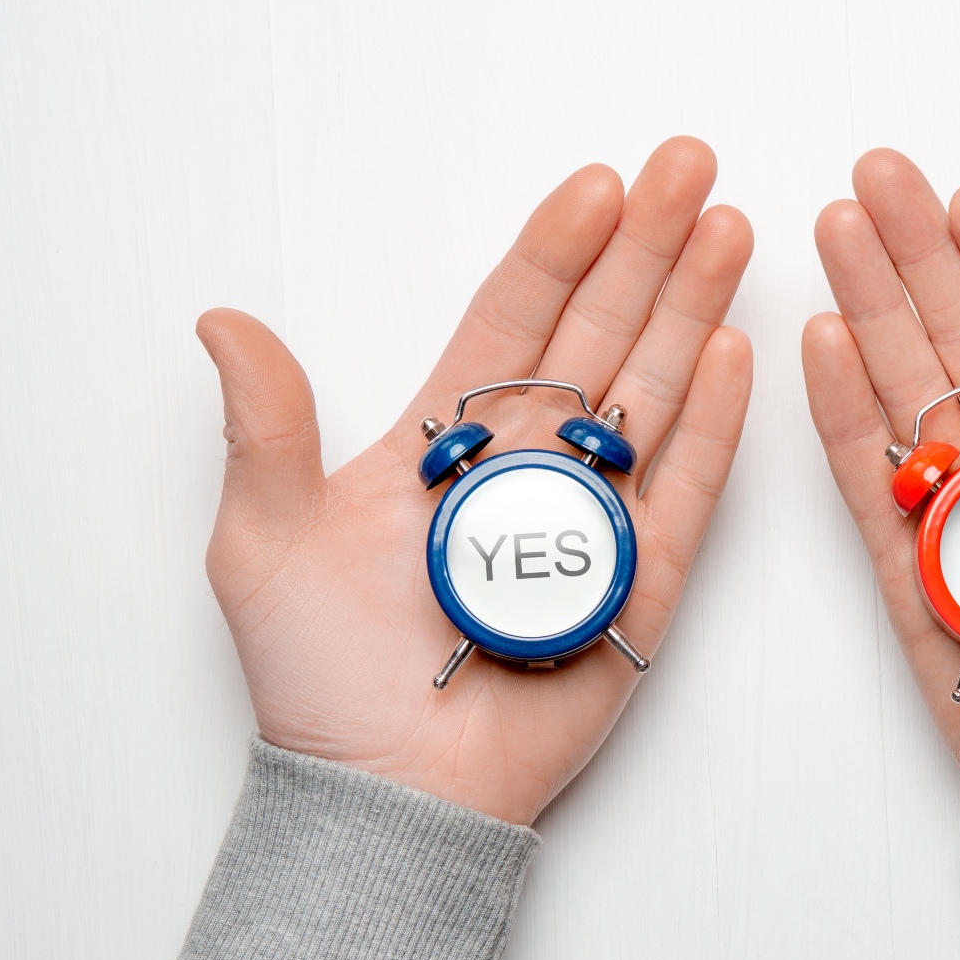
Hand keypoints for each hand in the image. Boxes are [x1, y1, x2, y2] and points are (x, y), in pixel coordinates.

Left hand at [198, 137, 752, 825]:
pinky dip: (712, 421)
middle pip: (601, 334)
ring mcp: (591, 518)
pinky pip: (686, 489)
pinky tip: (736, 349)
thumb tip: (223, 319)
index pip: (512, 319)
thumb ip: (264, 428)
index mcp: (444, 440)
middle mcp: (527, 464)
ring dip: (693, 308)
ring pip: (654, 391)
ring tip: (731, 230)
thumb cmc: (319, 679)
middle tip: (691, 167)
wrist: (390, 791)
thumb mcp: (261, 543)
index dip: (556, 249)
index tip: (597, 184)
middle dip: (648, 247)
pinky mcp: (642, 582)